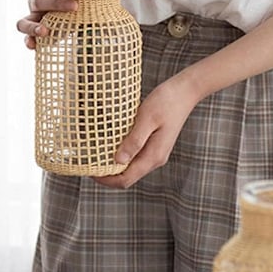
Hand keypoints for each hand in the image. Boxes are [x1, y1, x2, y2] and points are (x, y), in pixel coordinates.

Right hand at [16, 0, 76, 48]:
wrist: (71, 13)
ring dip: (33, 26)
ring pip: (25, 20)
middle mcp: (37, 1)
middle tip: (74, 7)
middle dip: (56, 4)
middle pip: (39, 1)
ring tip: (44, 31)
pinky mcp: (33, 32)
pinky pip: (26, 36)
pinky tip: (33, 45)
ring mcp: (33, 17)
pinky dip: (29, 40)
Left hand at [94, 74, 199, 188]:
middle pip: (127, 176)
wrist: (184, 92)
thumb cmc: (166, 102)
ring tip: (96, 154)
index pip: (126, 179)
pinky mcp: (154, 143)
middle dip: (107, 174)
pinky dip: (121, 154)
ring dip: (113, 164)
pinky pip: (135, 155)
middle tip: (89, 162)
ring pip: (131, 167)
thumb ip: (134, 140)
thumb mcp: (146, 119)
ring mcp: (155, 151)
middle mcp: (155, 158)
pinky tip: (111, 143)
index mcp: (153, 156)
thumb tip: (118, 160)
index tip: (89, 170)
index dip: (106, 179)